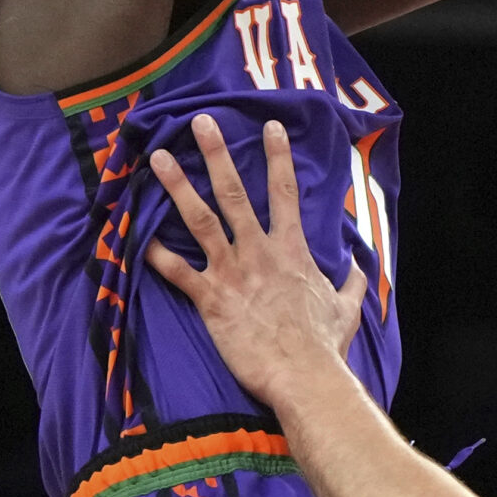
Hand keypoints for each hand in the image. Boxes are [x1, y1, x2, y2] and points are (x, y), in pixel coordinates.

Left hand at [145, 116, 366, 397]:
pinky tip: (136, 238)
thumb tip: (360, 264)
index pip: (285, 192)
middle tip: (200, 122)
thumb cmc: (324, 343)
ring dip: (177, 186)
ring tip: (158, 159)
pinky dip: (156, 255)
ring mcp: (232, 272)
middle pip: (234, 192)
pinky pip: (177, 272)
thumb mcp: (347, 306)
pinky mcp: (210, 298)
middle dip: (216, 154)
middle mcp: (258, 251)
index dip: (278, 156)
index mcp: (292, 249)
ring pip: (199, 219)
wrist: (302, 373)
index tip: (270, 126)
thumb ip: (351, 281)